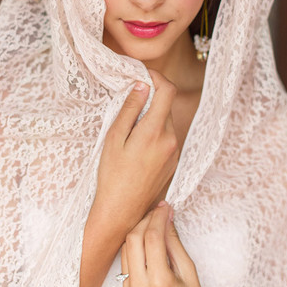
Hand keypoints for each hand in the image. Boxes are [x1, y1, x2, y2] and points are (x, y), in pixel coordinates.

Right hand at [94, 70, 178, 233]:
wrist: (122, 211)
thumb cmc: (112, 176)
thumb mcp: (114, 138)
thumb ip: (130, 109)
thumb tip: (142, 85)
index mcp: (155, 131)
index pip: (167, 91)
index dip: (157, 77)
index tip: (143, 75)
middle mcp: (170, 140)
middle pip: (166, 106)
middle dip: (150, 98)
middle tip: (128, 102)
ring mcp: (174, 153)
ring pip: (165, 122)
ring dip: (151, 117)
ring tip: (129, 131)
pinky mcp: (173, 163)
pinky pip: (166, 138)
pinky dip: (154, 132)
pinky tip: (136, 147)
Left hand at [120, 202, 236, 286]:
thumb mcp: (188, 269)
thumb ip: (173, 242)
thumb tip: (166, 216)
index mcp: (158, 282)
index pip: (152, 238)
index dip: (158, 217)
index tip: (165, 206)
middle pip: (133, 239)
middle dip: (145, 220)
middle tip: (158, 211)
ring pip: (126, 248)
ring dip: (138, 231)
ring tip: (154, 223)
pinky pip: (126, 262)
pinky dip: (135, 247)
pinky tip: (147, 241)